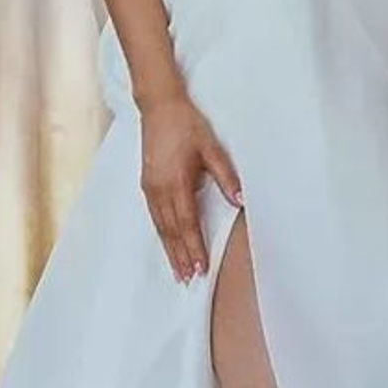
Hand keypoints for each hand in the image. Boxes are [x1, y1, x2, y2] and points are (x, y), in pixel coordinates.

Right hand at [139, 89, 241, 281]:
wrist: (158, 107)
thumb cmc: (186, 125)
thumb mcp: (211, 148)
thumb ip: (226, 176)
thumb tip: (240, 201)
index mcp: (176, 182)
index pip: (187, 223)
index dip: (194, 247)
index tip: (201, 267)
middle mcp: (159, 189)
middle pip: (171, 231)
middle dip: (180, 257)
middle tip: (188, 280)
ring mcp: (150, 187)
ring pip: (160, 227)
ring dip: (169, 250)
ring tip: (177, 270)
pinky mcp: (146, 184)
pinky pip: (154, 216)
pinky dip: (161, 234)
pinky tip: (166, 243)